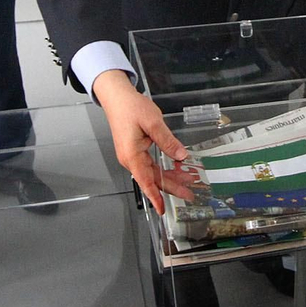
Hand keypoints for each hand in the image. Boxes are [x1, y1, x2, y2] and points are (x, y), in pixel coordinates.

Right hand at [92, 70, 197, 212]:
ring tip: (187, 181)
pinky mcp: (135, 151)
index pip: (146, 181)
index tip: (162, 209)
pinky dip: (163, 168)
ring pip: (152, 172)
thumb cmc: (130, 107)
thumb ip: (167, 141)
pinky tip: (174, 169)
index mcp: (132, 155)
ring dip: (169, 177)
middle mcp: (130, 159)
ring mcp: (132, 156)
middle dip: (170, 187)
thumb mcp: (153, 122)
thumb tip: (181, 156)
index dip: (155, 196)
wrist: (117, 97)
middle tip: (189, 194)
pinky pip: (150, 164)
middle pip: (152, 179)